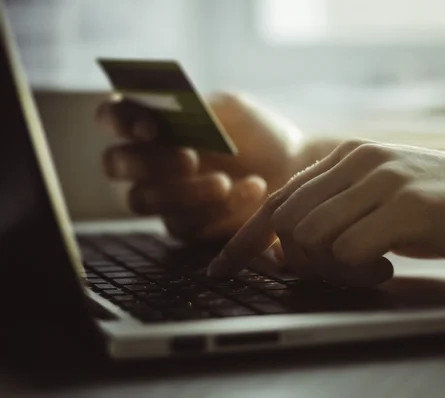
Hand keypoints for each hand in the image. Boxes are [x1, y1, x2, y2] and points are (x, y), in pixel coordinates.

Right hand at [96, 93, 305, 240]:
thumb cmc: (256, 131)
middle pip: (116, 163)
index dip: (120, 120)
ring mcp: (162, 196)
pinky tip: (252, 188)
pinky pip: (183, 222)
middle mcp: (147, 160)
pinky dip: (218, 208)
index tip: (152, 126)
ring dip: (182, 191)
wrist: (292, 166)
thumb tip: (167, 108)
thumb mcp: (232, 110)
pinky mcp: (185, 225)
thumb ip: (199, 106)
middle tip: (189, 158)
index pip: (111, 117)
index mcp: (152, 122)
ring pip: (142, 200)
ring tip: (224, 182)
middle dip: (149, 162)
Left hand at [207, 140, 444, 286]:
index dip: (244, 239)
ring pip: (312, 235)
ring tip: (368, 267)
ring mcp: (383, 177)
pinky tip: (389, 265)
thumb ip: (333, 214)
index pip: (277, 198)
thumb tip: (280, 249)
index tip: (221, 271)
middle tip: (338, 270)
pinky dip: (361, 271)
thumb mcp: (378, 202)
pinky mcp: (409, 204)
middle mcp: (358, 158)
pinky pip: (350, 249)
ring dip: (331, 268)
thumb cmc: (440, 209)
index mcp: (346, 157)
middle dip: (300, 259)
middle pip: (288, 221)